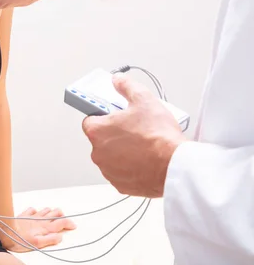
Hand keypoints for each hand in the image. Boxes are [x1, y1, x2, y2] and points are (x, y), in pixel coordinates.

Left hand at [1, 207, 76, 252]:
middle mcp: (40, 220)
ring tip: (52, 216)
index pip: (61, 222)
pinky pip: (33, 209)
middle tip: (63, 220)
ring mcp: (32, 216)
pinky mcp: (24, 214)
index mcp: (45, 228)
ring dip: (51, 212)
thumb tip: (60, 237)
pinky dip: (37, 211)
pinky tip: (35, 214)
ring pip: (46, 210)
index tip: (73, 226)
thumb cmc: (19, 240)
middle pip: (56, 213)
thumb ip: (50, 239)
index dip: (69, 223)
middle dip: (62, 215)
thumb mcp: (36, 244)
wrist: (4, 230)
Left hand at [82, 74, 186, 197]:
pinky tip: (144, 160)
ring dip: (121, 151)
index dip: (103, 115)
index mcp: (97, 131)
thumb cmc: (158, 137)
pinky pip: (120, 172)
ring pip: (110, 156)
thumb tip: (118, 80)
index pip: (90, 119)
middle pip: (101, 138)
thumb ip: (126, 86)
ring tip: (142, 145)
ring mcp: (107, 170)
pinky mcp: (119, 183)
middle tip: (134, 129)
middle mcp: (98, 152)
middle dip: (115, 133)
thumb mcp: (144, 100)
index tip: (114, 115)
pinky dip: (129, 167)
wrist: (174, 166)